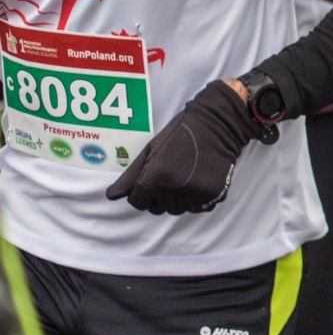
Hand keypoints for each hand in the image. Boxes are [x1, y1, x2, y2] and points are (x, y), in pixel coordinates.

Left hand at [106, 79, 262, 213]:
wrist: (219, 125)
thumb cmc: (180, 134)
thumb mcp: (151, 151)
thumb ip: (130, 176)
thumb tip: (111, 196)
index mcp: (154, 177)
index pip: (138, 202)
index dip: (143, 191)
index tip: (154, 177)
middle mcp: (173, 189)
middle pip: (158, 208)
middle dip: (160, 195)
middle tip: (172, 174)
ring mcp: (195, 194)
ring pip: (178, 209)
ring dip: (179, 198)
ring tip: (186, 176)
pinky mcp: (214, 195)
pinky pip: (198, 207)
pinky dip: (197, 198)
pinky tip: (200, 179)